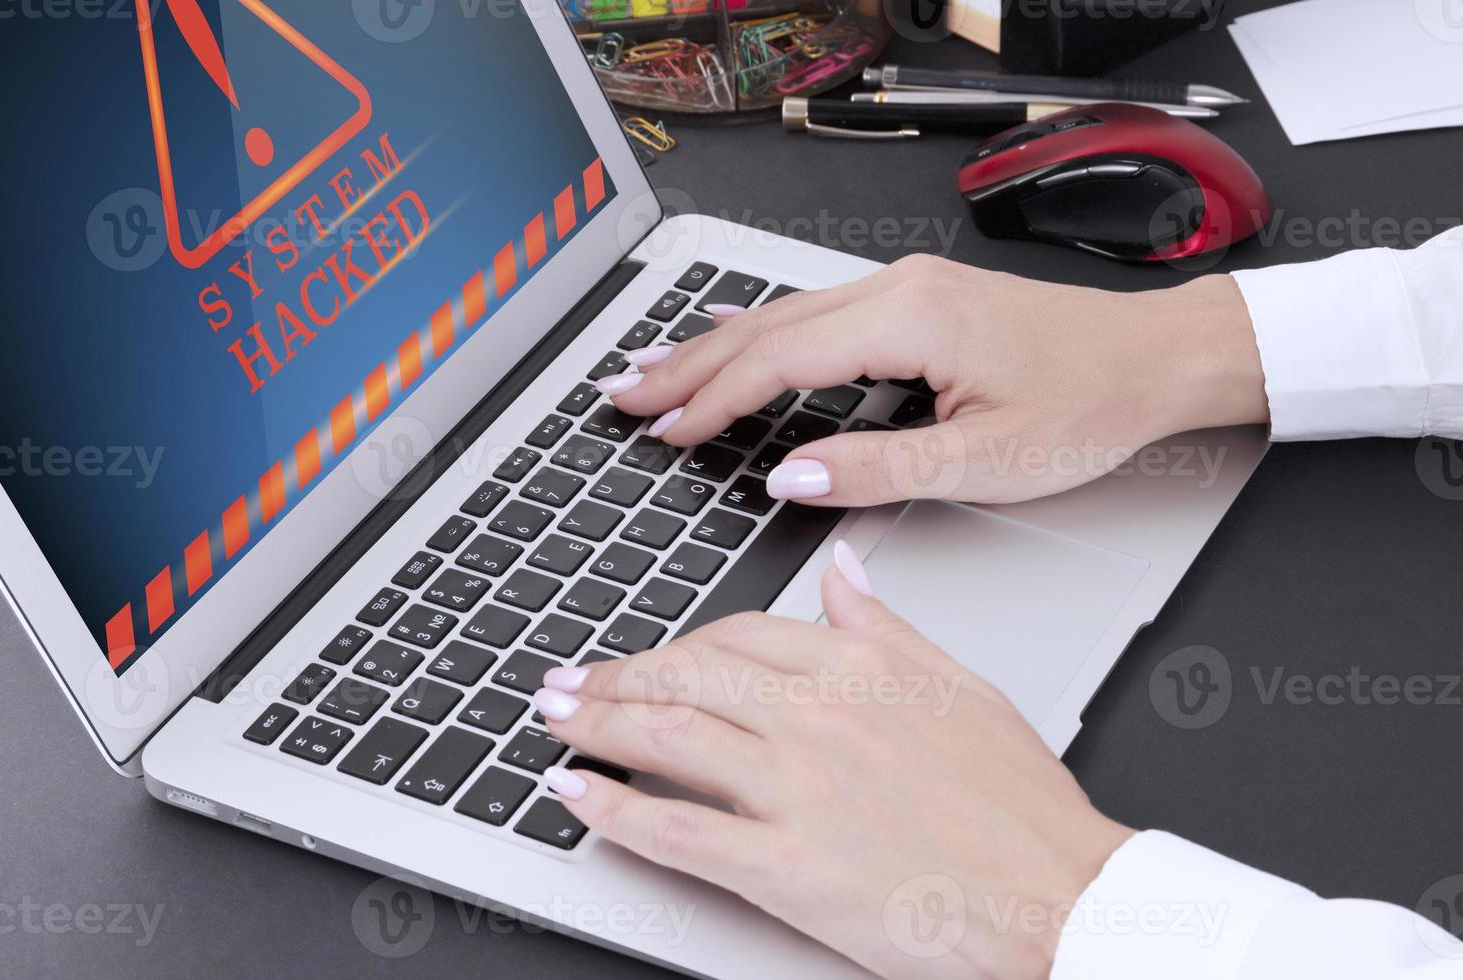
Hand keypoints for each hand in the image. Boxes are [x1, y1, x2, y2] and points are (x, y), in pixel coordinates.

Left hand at [531, 548, 1134, 978]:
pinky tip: (578, 794)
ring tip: (552, 719)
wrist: (1058, 895)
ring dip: (596, 724)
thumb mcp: (959, 686)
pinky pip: (679, 831)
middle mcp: (817, 717)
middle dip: (614, 677)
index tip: (646, 655)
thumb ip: (885, 625)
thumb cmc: (1020, 803)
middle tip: (567, 681)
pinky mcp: (787, 867)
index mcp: (857, 668)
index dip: (677, 644)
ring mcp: (798, 789)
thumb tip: (841, 569)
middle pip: (686, 676)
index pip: (738, 635)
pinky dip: (617, 809)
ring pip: (669, 737)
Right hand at [596, 255, 1268, 504]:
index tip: (664, 435)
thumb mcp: (983, 462)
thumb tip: (789, 477)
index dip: (712, 404)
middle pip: (764, 329)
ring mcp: (904, 287)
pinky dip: (760, 328)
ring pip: (783, 315)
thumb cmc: (1088, 405)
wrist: (1155, 358)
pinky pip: (815, 311)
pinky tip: (727, 325)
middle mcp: (897, 289)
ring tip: (653, 369)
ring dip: (713, 345)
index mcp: (908, 322)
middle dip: (686, 366)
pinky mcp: (916, 299)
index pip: (779, 364)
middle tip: (622, 394)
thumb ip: (875, 469)